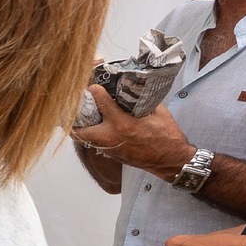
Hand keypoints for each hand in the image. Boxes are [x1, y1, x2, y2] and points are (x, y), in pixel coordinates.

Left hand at [72, 87, 197, 178]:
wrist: (170, 160)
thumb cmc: (167, 137)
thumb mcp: (158, 112)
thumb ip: (143, 99)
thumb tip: (135, 88)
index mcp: (123, 124)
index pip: (102, 103)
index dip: (95, 91)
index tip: (93, 85)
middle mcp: (112, 138)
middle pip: (80, 130)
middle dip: (75, 118)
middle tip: (76, 107)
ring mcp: (110, 148)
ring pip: (84, 140)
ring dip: (81, 128)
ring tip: (81, 117)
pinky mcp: (112, 155)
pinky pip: (95, 144)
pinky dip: (92, 136)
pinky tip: (95, 127)